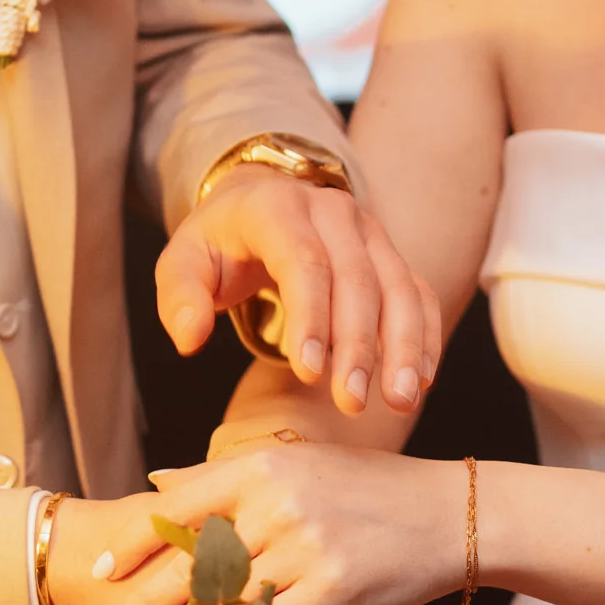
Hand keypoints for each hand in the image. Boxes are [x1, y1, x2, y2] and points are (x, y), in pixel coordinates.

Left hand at [49, 495, 375, 604]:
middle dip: (147, 599)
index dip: (136, 541)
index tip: (102, 568)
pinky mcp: (334, 588)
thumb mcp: (299, 464)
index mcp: (265, 464)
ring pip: (223, 599)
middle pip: (194, 560)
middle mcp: (280, 500)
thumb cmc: (371, 490)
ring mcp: (307, 544)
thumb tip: (158, 482)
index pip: (181, 504)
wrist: (451, 514)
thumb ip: (227, 474)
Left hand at [155, 168, 439, 416]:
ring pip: (399, 286)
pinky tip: (419, 380)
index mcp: (277, 207)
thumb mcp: (183, 261)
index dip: (311, 317)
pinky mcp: (390, 255)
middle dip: (358, 345)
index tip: (309, 373)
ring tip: (399, 400)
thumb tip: (189, 339)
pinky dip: (424, 336)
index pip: (303, 260)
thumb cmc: (219, 243)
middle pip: (357, 279)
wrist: (259, 201)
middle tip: (352, 402)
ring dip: (403, 346)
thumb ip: (180, 297)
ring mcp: (370, 232)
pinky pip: (418, 293)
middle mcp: (333, 211)